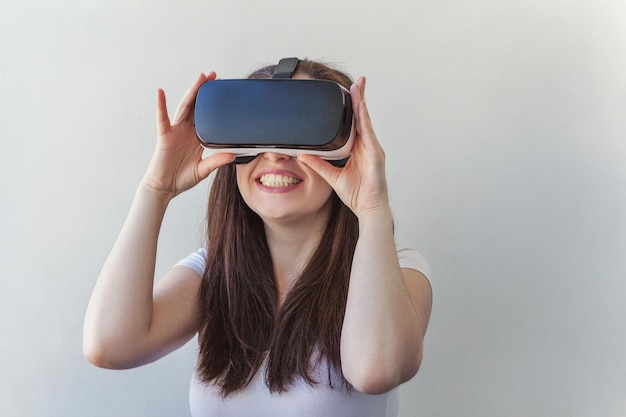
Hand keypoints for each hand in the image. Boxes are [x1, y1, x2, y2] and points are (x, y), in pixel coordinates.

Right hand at [142, 72, 233, 199]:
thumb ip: (216, 161)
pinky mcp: (165, 136)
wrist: (164, 187)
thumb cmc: (181, 178)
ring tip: (200, 78)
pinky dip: (161, 105)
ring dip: (192, 91)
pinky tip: (160, 92)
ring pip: (184, 107)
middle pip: (196, 106)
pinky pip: (162, 119)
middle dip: (204, 90)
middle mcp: (186, 131)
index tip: (224, 91)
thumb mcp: (203, 169)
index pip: (207, 116)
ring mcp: (175, 131)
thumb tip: (232, 155)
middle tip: (214, 76)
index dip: (214, 104)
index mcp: (197, 137)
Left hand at [298, 77, 389, 216]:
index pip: (355, 124)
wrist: (368, 209)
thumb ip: (319, 164)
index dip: (354, 107)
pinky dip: (364, 120)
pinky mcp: (376, 156)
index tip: (350, 92)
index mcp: (359, 149)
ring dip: (362, 103)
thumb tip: (303, 155)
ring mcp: (373, 150)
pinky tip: (360, 107)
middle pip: (363, 117)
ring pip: (366, 121)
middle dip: (360, 98)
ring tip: (358, 87)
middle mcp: (368, 146)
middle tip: (358, 80)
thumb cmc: (357, 195)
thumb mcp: (332, 176)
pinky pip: (368, 134)